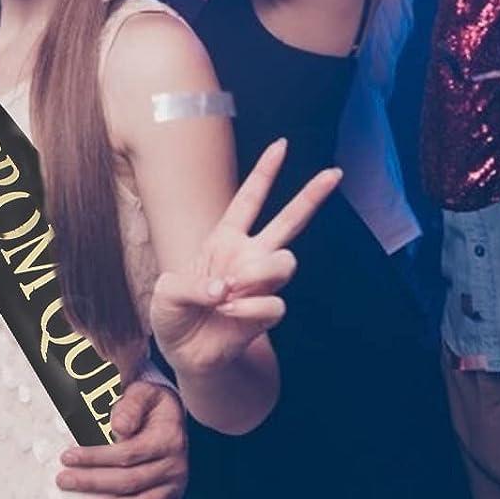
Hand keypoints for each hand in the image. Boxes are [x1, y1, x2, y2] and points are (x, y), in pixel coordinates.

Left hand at [57, 381, 187, 498]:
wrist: (172, 412)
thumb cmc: (150, 401)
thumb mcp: (143, 391)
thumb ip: (130, 405)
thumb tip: (118, 427)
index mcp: (168, 439)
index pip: (127, 453)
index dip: (96, 456)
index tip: (66, 456)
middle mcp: (176, 465)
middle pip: (131, 481)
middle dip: (94, 482)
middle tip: (63, 480)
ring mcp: (177, 484)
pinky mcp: (176, 497)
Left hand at [150, 139, 340, 375]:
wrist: (186, 353)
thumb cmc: (174, 315)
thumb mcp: (165, 293)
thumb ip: (189, 286)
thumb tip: (225, 288)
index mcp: (223, 238)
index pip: (248, 200)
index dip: (264, 173)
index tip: (282, 145)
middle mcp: (248, 256)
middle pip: (289, 221)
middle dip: (311, 195)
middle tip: (334, 173)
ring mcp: (260, 283)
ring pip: (285, 262)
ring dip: (257, 274)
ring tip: (229, 290)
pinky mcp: (267, 312)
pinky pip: (272, 302)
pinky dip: (247, 309)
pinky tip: (229, 314)